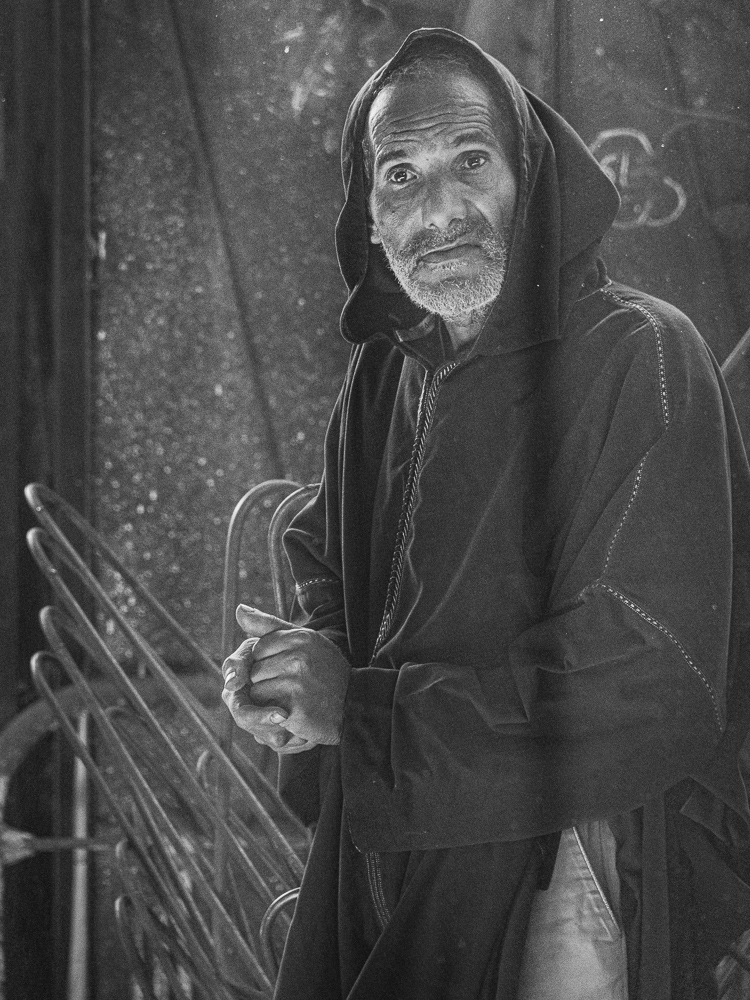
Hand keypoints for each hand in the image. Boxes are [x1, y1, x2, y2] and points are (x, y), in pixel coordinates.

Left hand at [221, 605, 350, 752]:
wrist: (354, 706)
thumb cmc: (326, 671)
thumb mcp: (305, 641)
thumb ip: (270, 625)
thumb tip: (238, 609)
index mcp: (301, 637)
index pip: (259, 648)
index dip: (269, 662)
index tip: (289, 668)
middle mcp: (298, 657)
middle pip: (254, 670)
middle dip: (266, 681)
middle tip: (292, 686)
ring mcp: (296, 683)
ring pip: (255, 691)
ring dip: (267, 699)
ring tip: (291, 698)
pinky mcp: (293, 709)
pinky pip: (262, 710)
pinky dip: (271, 714)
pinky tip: (290, 712)